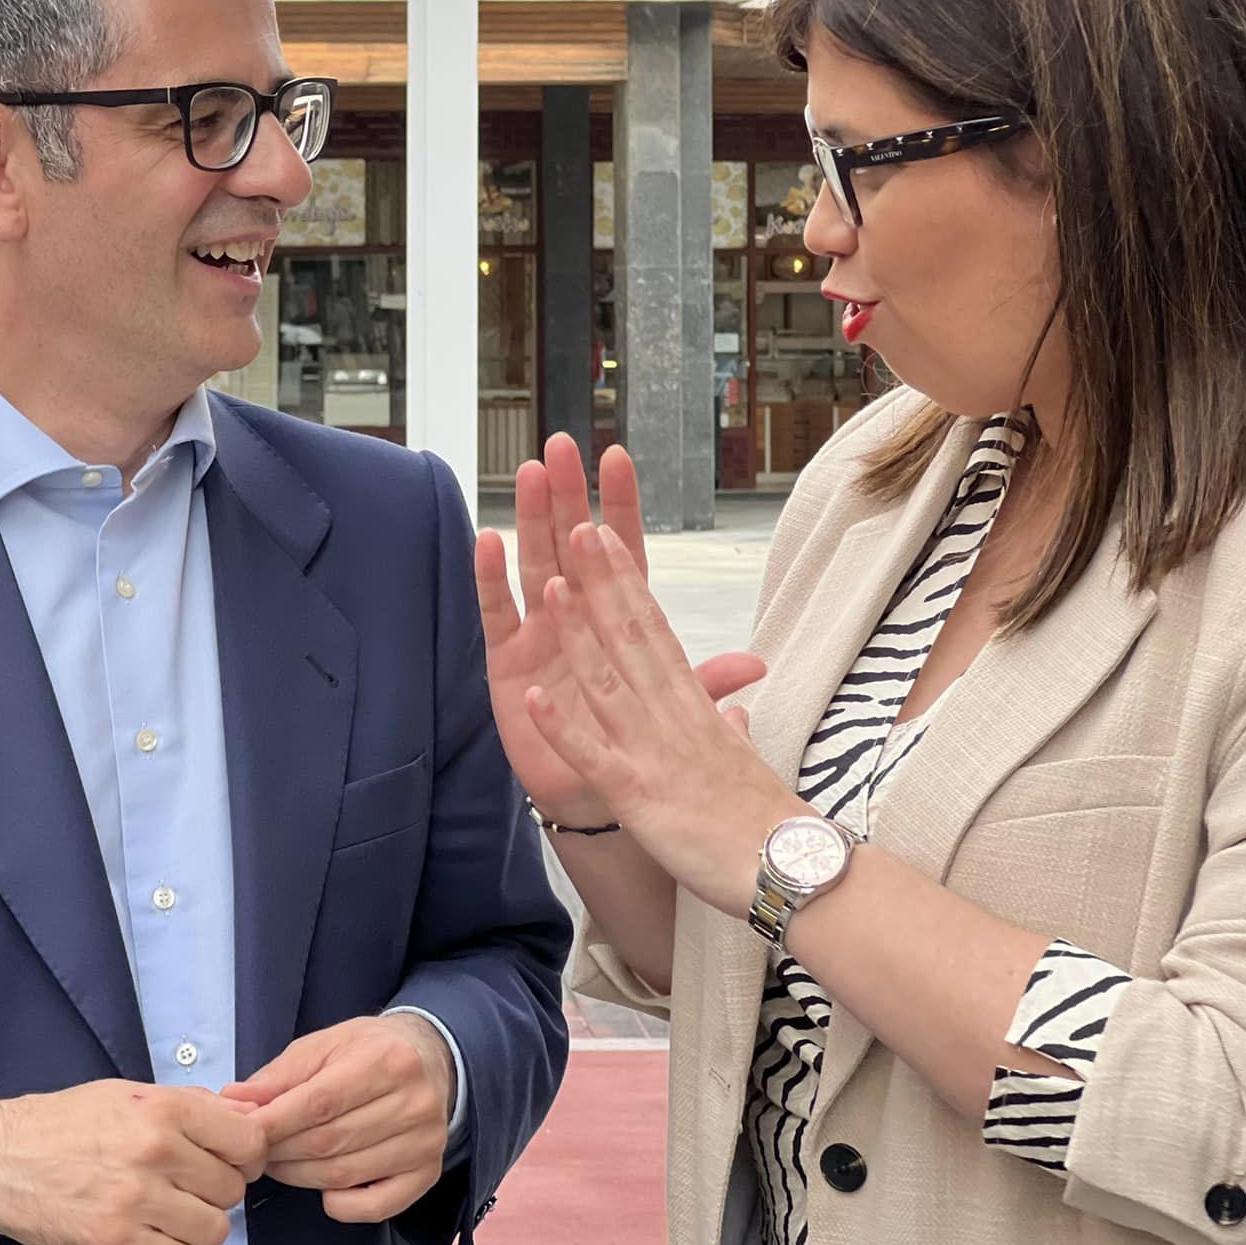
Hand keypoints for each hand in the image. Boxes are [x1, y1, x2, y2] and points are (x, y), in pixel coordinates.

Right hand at [0, 1079, 266, 1244]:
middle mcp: (156, 1152)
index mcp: (165, 1109)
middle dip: (216, 1191)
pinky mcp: (115, 1242)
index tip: (232, 1162)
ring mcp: (136, 1200)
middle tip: (189, 1188)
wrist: (2, 1159)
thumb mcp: (133, 1093)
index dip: (248, 1156)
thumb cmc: (68, 1123)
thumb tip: (247, 1118)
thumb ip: (193, 1105)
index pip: (248, 1142)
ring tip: (170, 1213)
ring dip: (197, 1227)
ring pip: (214, 1230)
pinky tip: (154, 1237)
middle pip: (232, 1189)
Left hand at [221, 1015, 453, 1224]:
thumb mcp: (325, 1045)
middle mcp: (414, 1102)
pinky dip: (341, 1205)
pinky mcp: (427, 1173)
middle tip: (255, 1151)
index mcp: (387, 1060)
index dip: (274, 1123)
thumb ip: (279, 1075)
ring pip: (345, 1175)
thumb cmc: (371, 1051)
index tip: (242, 1132)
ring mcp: (424, 1142)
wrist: (431, 1059)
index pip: (320, 1102)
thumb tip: (234, 1100)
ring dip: (300, 1176)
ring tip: (280, 1163)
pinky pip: (376, 1207)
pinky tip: (325, 1189)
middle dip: (280, 1151)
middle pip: (329, 1142)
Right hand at [475, 434, 766, 827]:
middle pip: (571, 544)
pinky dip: (492, 578)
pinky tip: (489, 539)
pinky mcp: (508, 661)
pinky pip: (497, 612)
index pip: (622, 552)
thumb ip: (707, 682)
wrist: (601, 798)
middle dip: (567, 495)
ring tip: (530, 476)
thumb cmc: (639, 742)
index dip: (619, 507)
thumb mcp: (677, 714)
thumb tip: (756, 665)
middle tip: (561, 446)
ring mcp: (541, 634)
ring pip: (534, 564)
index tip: (617, 458)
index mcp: (621, 619)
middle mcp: (577, 616)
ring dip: (531, 520)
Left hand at [526, 521, 808, 914]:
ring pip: (607, 680)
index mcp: (692, 703)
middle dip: (599, 582)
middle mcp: (673, 713)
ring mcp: (653, 748)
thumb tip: (734, 704)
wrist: (786, 865)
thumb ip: (728, 724)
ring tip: (548, 586)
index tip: (603, 536)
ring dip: (575, 634)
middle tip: (574, 526)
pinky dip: (562, 727)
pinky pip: (592, 755)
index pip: (654, 627)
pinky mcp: (637, 792)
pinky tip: (531, 699)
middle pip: (630, 635)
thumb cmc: (760, 816)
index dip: (624, 580)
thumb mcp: (740, 757)